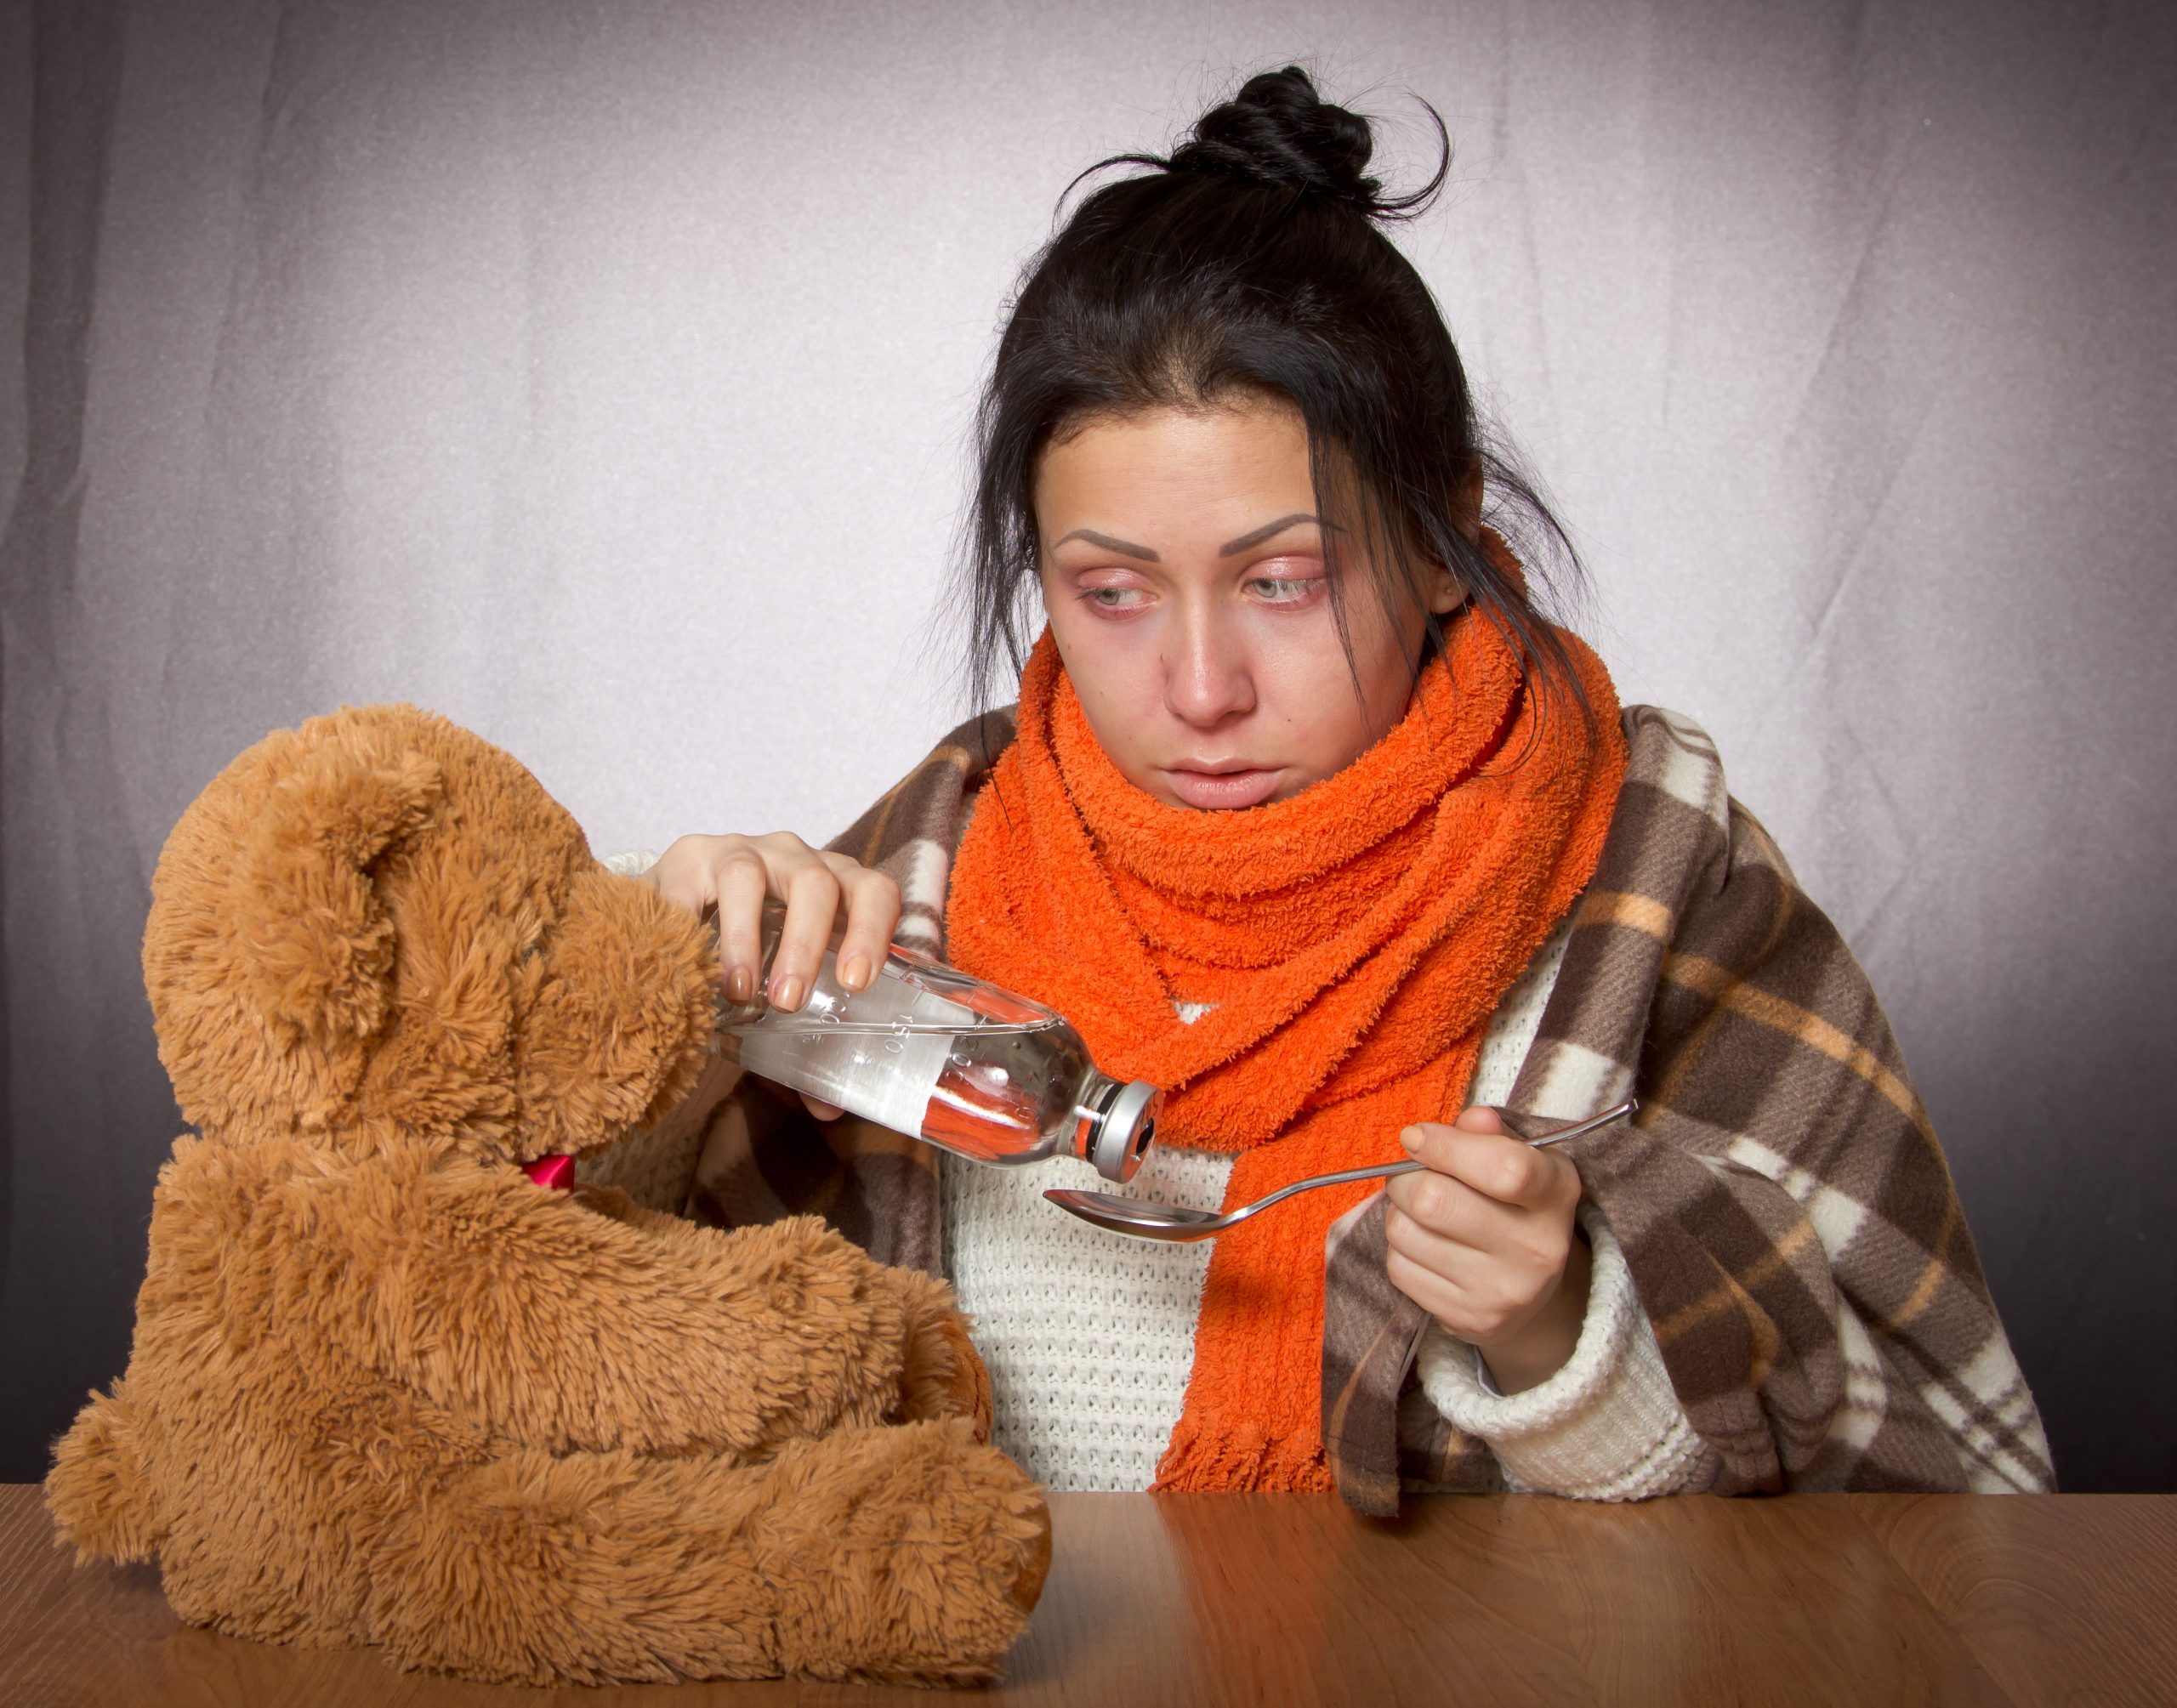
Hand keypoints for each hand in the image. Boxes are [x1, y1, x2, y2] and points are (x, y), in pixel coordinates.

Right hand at [644, 832, 901, 1121]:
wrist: (682, 912)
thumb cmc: (753, 954)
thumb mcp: (784, 988)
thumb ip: (806, 1041)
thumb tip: (828, 1106)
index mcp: (836, 887)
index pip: (873, 891)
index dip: (872, 931)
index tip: (855, 983)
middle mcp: (794, 858)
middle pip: (816, 882)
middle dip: (805, 944)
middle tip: (788, 1003)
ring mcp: (740, 851)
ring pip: (750, 875)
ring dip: (746, 937)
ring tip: (738, 992)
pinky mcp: (686, 857)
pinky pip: (687, 881)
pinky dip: (686, 923)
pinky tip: (682, 966)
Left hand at [1383, 1106, 1590, 1393]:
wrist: (1533, 1295)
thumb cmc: (1515, 1206)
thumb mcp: (1520, 1160)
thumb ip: (1491, 1135)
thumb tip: (1472, 1120)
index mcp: (1556, 1193)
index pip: (1503, 1168)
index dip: (1445, 1146)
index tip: (1414, 1136)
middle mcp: (1537, 1248)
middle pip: (1434, 1201)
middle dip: (1406, 1178)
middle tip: (1410, 1175)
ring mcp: (1503, 1291)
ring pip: (1406, 1233)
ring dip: (1399, 1213)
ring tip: (1421, 1212)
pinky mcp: (1468, 1319)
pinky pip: (1399, 1268)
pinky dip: (1399, 1249)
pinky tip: (1425, 1246)